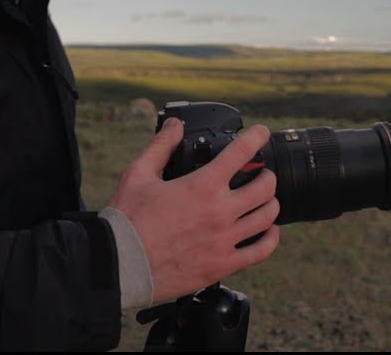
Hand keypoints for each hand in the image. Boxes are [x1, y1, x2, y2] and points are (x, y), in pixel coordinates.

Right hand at [108, 118, 280, 303]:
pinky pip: (261, 251)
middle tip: (261, 175)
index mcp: (201, 185)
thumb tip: (174, 126)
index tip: (260, 133)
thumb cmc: (127, 221)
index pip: (241, 152)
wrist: (120, 265)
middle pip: (264, 187)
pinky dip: (271, 238)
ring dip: (270, 204)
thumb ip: (161, 147)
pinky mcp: (223, 265)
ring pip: (267, 217)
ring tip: (264, 201)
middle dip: (266, 175)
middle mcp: (219, 211)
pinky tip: (268, 232)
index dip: (256, 137)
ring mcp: (224, 239)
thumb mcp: (138, 175)